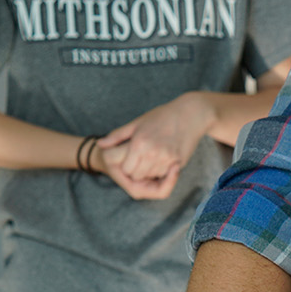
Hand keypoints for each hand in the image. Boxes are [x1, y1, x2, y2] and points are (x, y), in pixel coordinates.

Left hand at [98, 92, 215, 198]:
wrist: (190, 114)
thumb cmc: (162, 116)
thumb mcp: (137, 123)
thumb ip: (117, 136)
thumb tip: (100, 144)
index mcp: (139, 143)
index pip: (125, 168)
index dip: (126, 165)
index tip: (130, 157)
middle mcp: (151, 153)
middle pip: (136, 176)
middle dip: (137, 170)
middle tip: (142, 157)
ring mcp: (165, 159)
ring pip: (150, 177)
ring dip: (149, 171)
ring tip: (153, 155)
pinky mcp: (177, 162)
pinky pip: (163, 174)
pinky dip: (161, 170)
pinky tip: (163, 157)